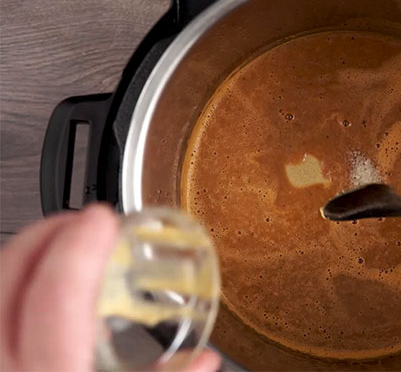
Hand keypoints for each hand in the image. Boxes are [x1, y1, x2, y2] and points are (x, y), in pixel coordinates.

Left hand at [0, 205, 220, 371]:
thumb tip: (205, 362)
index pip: (56, 301)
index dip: (78, 249)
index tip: (102, 219)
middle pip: (7, 281)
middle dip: (45, 234)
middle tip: (83, 224)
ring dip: (21, 255)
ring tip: (58, 249)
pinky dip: (9, 288)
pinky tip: (28, 292)